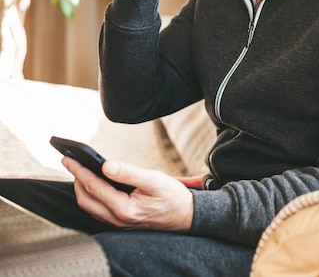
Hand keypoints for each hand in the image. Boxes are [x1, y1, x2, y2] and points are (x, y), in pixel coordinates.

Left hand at [62, 157, 193, 231]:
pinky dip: (90, 195)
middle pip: (85, 199)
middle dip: (75, 179)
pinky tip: (93, 183)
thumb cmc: (172, 197)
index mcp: (125, 209)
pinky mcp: (120, 222)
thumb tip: (106, 165)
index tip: (69, 158)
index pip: (94, 187)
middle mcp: (118, 219)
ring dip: (81, 188)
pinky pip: (98, 210)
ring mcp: (118, 223)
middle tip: (70, 161)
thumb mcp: (154, 180)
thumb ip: (129, 173)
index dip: (79, 170)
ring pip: (89, 206)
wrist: (186, 216)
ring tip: (78, 170)